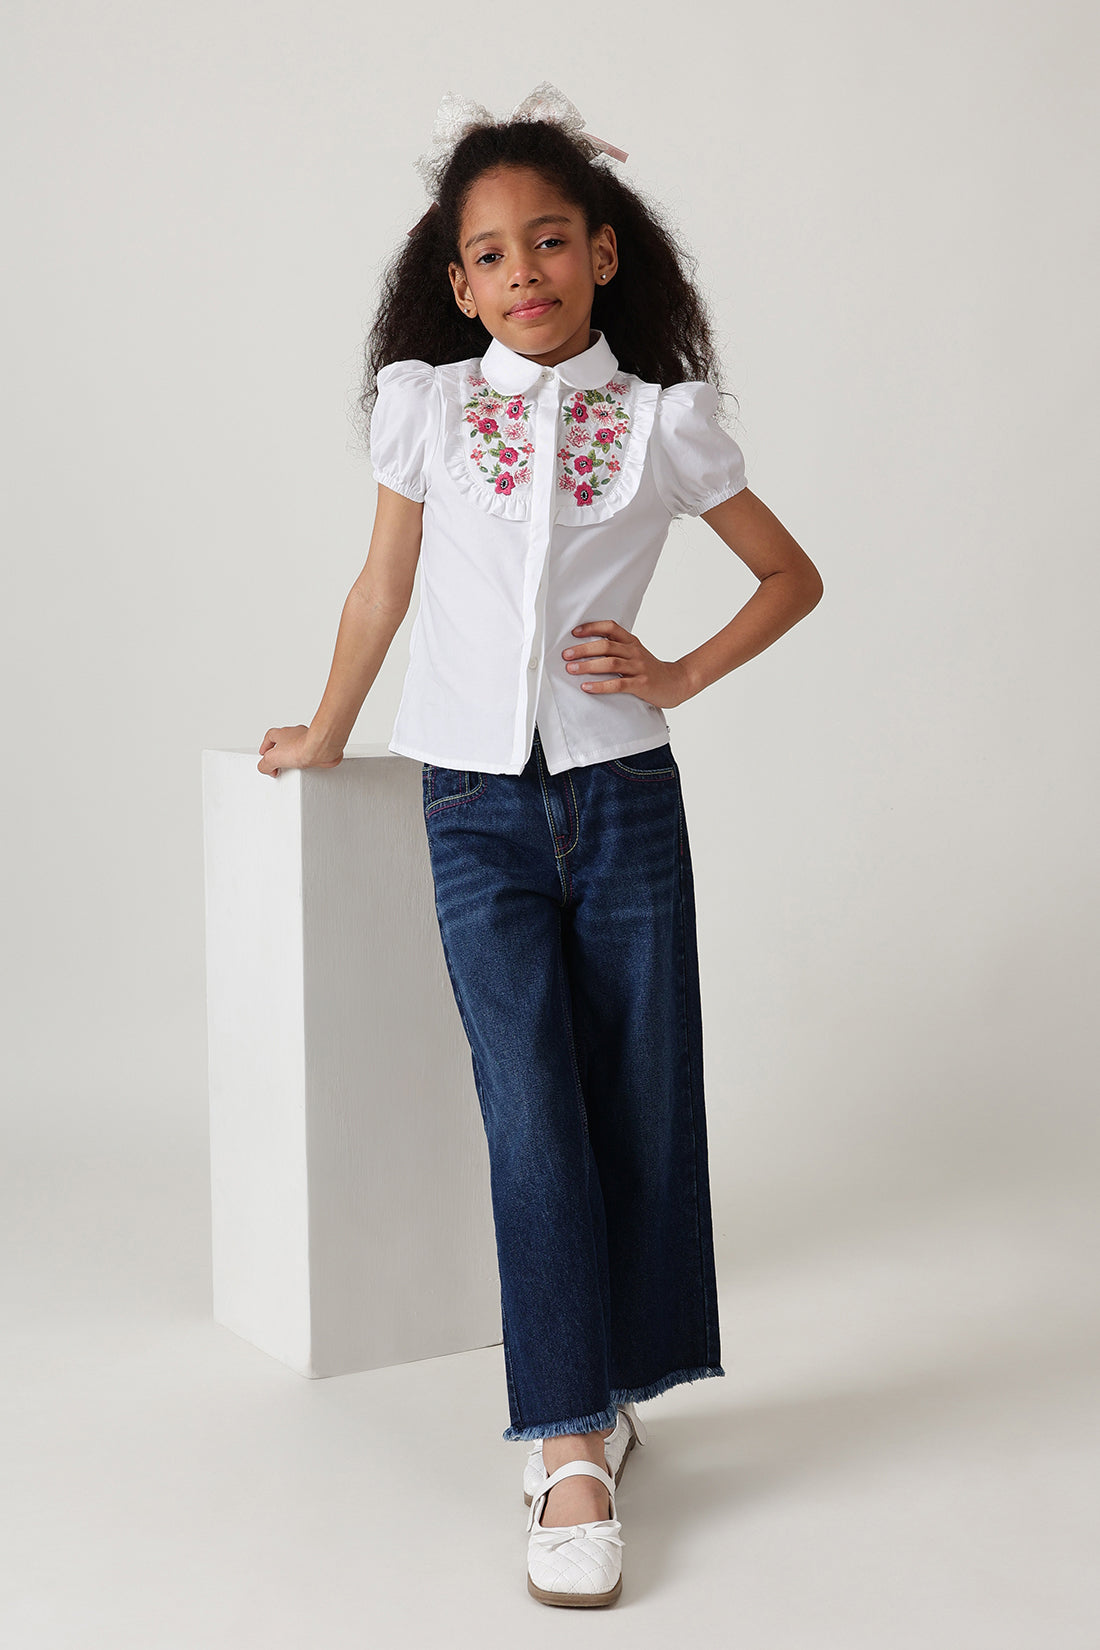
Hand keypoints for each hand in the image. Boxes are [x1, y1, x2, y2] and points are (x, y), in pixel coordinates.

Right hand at [257, 725, 342, 777]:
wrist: (321, 749)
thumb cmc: (301, 747)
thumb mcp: (272, 759)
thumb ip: (264, 764)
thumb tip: (265, 768)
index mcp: (282, 733)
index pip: (270, 737)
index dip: (266, 746)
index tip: (264, 754)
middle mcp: (295, 734)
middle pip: (284, 742)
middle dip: (281, 753)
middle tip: (279, 763)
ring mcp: (308, 740)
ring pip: (298, 748)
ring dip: (294, 757)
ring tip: (292, 768)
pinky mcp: (318, 747)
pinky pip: (310, 754)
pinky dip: (307, 761)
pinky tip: (306, 769)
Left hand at [562, 620, 693, 708]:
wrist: (677, 682)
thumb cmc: (652, 670)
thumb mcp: (636, 654)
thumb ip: (618, 650)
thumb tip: (588, 650)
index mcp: (632, 642)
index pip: (610, 628)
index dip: (591, 628)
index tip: (574, 633)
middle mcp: (634, 651)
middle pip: (605, 645)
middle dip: (583, 649)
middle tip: (566, 655)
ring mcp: (638, 667)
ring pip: (609, 662)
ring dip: (588, 666)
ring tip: (572, 669)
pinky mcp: (641, 684)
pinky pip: (618, 684)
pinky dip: (600, 685)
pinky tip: (587, 687)